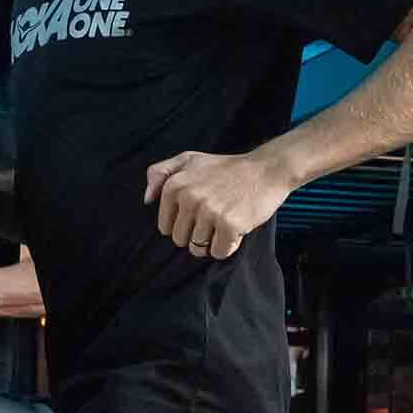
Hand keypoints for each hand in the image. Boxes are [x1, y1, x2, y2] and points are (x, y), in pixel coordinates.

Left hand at [144, 149, 293, 259]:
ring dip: (213, 241)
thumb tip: (147, 199)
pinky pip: (218, 252)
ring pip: (198, 249)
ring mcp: (209, 211)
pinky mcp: (229, 224)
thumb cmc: (226, 169)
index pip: (166, 227)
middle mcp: (189, 197)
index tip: (199, 211)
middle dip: (196, 235)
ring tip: (225, 220)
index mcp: (175, 185)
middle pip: (180, 240)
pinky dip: (228, 246)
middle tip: (214, 217)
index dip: (184, 224)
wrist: (265, 170)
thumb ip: (161, 173)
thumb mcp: (189, 160)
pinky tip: (236, 228)